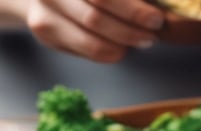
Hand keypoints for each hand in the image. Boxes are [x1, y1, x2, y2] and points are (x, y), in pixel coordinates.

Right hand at [26, 0, 165, 62]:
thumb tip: (152, 8)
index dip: (133, 10)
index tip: (156, 18)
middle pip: (96, 17)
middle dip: (131, 28)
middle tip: (152, 33)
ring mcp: (43, 10)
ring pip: (92, 39)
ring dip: (123, 43)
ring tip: (142, 41)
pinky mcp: (45, 31)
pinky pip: (86, 50)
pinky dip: (110, 52)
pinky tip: (121, 48)